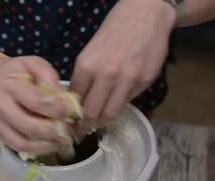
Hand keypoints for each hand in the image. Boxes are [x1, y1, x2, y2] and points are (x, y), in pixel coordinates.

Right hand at [0, 56, 69, 154]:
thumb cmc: (14, 71)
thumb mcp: (33, 63)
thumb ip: (49, 76)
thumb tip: (63, 98)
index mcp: (10, 85)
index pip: (37, 102)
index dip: (58, 109)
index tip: (71, 111)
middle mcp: (0, 105)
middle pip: (31, 126)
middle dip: (55, 131)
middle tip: (69, 129)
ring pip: (23, 142)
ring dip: (47, 145)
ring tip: (62, 141)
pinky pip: (17, 147)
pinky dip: (36, 150)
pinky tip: (49, 145)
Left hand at [70, 0, 175, 134]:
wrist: (145, 14)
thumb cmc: (113, 30)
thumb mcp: (90, 51)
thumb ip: (85, 77)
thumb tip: (78, 101)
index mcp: (87, 65)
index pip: (74, 99)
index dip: (70, 114)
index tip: (68, 122)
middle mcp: (107, 74)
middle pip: (91, 112)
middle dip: (84, 126)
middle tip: (80, 132)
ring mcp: (128, 79)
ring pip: (111, 113)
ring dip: (101, 123)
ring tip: (96, 126)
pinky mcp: (145, 81)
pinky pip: (128, 101)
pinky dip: (119, 106)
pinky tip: (114, 106)